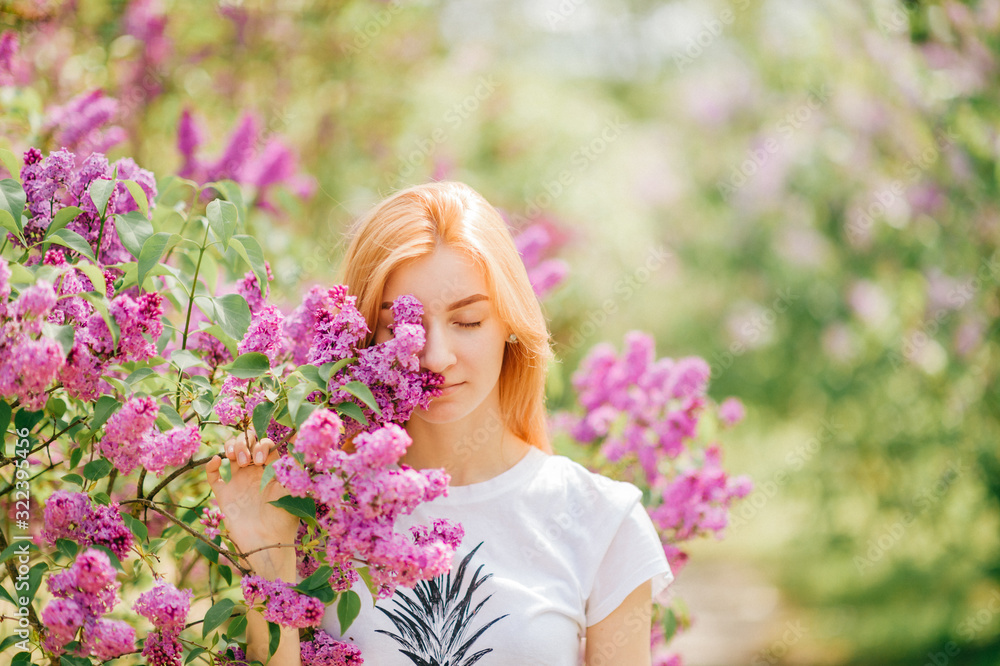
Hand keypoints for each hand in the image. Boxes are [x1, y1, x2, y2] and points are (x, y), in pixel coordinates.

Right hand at [205, 426, 299, 577]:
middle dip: (246, 443)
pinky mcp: (225, 496)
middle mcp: (256, 473)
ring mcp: (239, 483)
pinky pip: (213, 476)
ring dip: (232, 448)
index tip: (262, 459)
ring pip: (231, 453)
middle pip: (247, 443)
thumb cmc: (285, 519)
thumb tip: (298, 437)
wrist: (267, 544)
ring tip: (237, 460)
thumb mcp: (293, 489)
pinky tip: (217, 461)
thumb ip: (294, 465)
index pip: (266, 444)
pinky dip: (211, 465)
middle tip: (249, 461)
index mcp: (273, 470)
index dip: (262, 444)